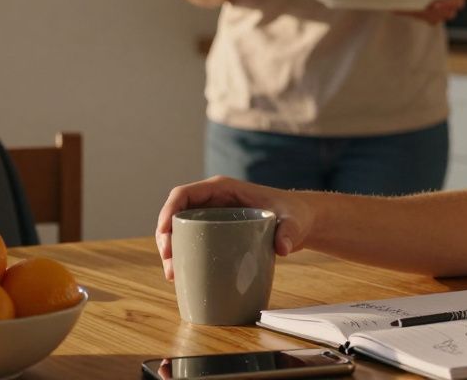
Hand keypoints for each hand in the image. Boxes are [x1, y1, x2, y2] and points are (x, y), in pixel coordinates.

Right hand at [155, 175, 313, 280]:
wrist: (301, 222)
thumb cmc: (295, 214)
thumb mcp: (293, 220)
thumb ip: (289, 231)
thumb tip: (282, 247)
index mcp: (223, 189)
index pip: (184, 194)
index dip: (168, 211)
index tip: (164, 233)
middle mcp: (213, 201)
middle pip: (176, 215)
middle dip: (165, 238)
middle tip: (169, 265)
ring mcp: (214, 217)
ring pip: (181, 231)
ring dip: (171, 251)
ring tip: (172, 276)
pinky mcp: (218, 233)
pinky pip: (193, 242)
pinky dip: (184, 257)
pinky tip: (182, 276)